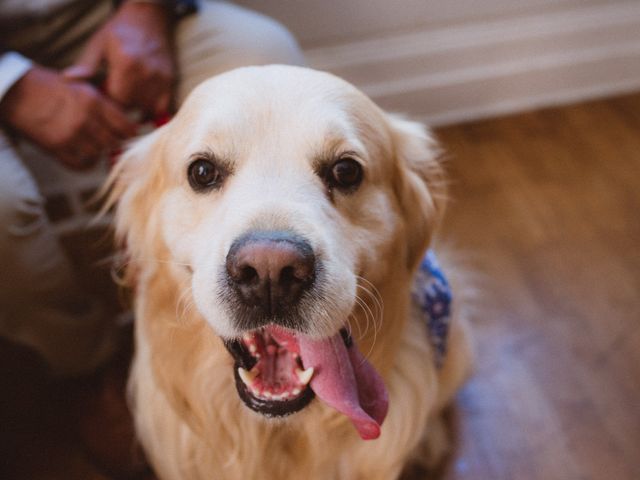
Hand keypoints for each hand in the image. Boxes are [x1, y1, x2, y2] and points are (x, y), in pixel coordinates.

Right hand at [0, 66, 135, 169]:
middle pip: (114, 142)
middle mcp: (85, 119)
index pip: (125, 126)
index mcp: (93, 101)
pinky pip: (81, 165)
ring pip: (99, 154)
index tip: (128, 133)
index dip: (130, 132)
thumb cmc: (47, 85)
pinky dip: (86, 163)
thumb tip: (124, 114)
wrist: (14, 91)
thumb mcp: (79, 84)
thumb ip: (101, 100)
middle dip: (115, 142)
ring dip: (99, 152)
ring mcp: (70, 136)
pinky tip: (84, 156)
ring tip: (95, 145)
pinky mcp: (56, 148)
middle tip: (111, 140)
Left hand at [64, 1, 175, 115]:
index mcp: (125, 64)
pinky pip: (163, 107)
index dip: (107, 105)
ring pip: (146, 109)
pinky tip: (145, 106)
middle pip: (130, 107)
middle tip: (113, 102)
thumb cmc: (121, 30)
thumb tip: (68, 79)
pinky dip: (153, 110)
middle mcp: (145, 73)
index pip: (115, 99)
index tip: (102, 101)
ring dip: (136, 110)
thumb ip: (86, 64)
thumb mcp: (99, 43)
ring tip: (127, 101)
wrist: (149, 16)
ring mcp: (160, 78)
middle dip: (120, 108)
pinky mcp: (170, 80)